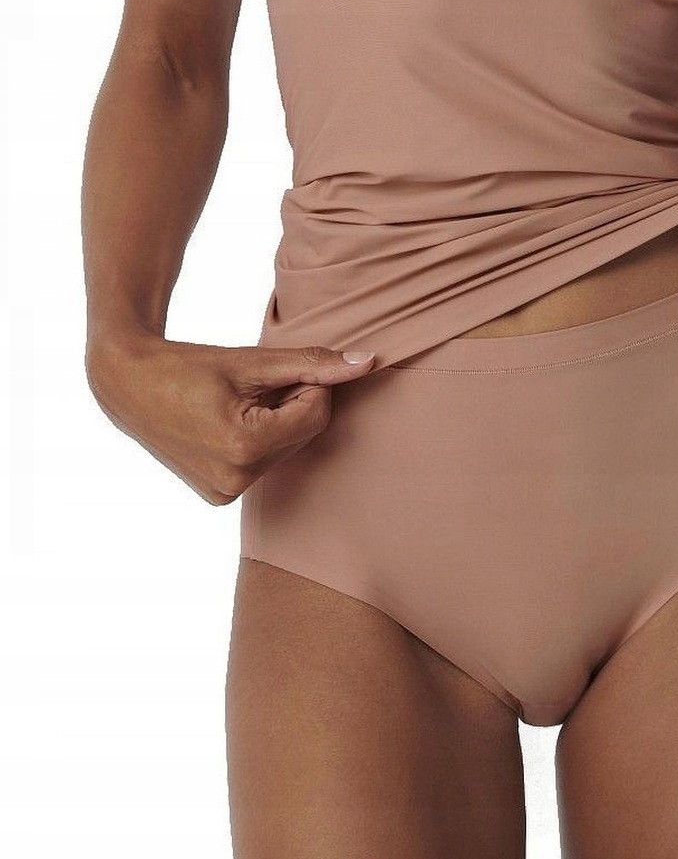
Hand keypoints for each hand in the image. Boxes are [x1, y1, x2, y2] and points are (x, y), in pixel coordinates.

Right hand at [85, 335, 376, 504]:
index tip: (274, 372)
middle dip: (291, 405)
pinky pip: (264, 465)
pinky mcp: (219, 498)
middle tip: (251, 389)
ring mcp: (225, 493)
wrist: (126, 385)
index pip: (317, 412)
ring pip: (288, 450)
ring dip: (276, 423)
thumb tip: (369, 362)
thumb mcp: (254, 360)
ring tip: (234, 406)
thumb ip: (314, 363)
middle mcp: (236, 479)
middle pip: (304, 434)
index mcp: (245, 446)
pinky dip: (258, 442)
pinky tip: (225, 426)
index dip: (307, 384)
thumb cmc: (191, 365)